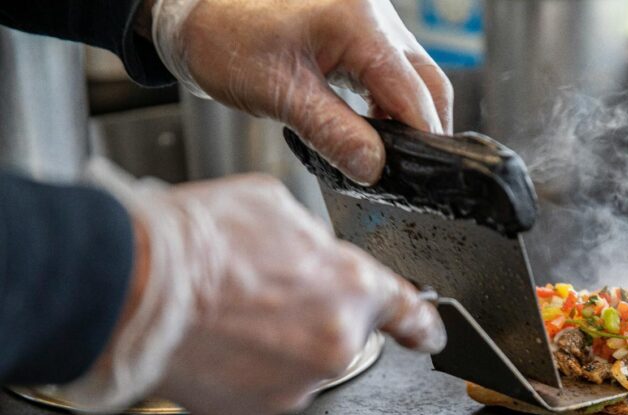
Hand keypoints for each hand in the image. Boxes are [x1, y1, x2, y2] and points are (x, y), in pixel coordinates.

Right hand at [59, 167, 444, 414]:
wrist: (134, 290)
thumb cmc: (197, 243)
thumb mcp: (274, 208)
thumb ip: (314, 242)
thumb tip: (317, 255)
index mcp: (351, 288)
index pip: (408, 313)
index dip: (421, 324)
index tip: (429, 334)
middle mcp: (335, 344)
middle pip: (338, 334)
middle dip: (309, 318)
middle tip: (260, 296)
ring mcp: (297, 387)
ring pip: (297, 365)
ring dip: (274, 347)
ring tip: (227, 317)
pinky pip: (261, 392)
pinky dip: (244, 375)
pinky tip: (216, 345)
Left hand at [147, 0, 453, 184]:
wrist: (194, 11)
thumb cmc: (225, 39)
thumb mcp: (279, 93)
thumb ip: (333, 132)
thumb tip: (375, 169)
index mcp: (360, 23)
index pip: (413, 93)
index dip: (422, 140)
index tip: (421, 178)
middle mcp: (375, 17)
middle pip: (427, 85)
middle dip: (425, 131)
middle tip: (412, 174)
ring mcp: (371, 23)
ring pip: (414, 79)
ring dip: (409, 119)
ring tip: (392, 159)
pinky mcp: (359, 35)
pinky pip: (391, 74)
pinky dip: (391, 106)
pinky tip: (375, 134)